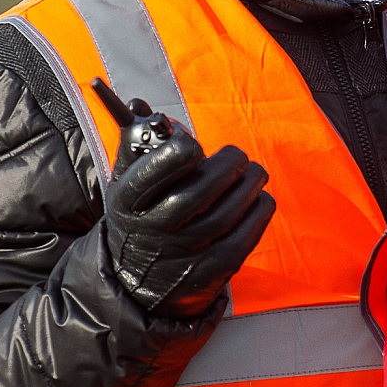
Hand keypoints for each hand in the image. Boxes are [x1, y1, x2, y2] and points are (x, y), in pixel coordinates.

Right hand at [102, 126, 274, 319]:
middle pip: (196, 194)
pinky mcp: (208, 273)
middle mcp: (151, 232)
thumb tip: (140, 104)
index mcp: (127, 203)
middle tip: (238, 155)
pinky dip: (258, 213)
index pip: (151, 174)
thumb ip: (137, 145)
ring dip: (249, 186)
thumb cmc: (139, 217)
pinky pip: (243, 238)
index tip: (194, 146)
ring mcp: (181, 256)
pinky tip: (260, 198)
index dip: (178, 154)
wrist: (136, 282)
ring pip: (225, 215)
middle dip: (226, 167)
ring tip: (255, 172)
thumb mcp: (126, 185)